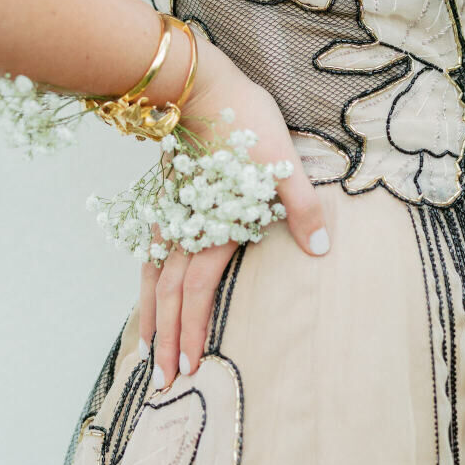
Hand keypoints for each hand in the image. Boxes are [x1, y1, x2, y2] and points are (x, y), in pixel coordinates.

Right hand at [138, 39, 328, 390]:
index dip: (191, 332)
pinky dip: (145, 275)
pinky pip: (150, 246)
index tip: (185, 371)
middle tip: (161, 381)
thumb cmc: (244, 121)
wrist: (199, 83)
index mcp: (215, 225)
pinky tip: (146, 283)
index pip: (197, 293)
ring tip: (145, 347)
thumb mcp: (283, 163)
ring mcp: (170, 211)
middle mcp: (186, 226)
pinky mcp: (165, 194)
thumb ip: (300, 207)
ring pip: (152, 274)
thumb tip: (320, 250)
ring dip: (149, 314)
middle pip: (169, 294)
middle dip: (166, 340)